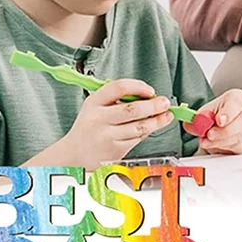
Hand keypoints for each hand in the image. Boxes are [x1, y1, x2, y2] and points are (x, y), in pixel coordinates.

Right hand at [58, 79, 174, 169]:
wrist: (74, 154)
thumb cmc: (90, 126)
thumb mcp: (96, 106)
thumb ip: (117, 98)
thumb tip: (148, 96)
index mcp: (94, 102)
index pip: (119, 88)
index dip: (138, 87)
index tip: (150, 90)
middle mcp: (99, 119)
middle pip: (132, 110)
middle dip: (153, 105)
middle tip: (165, 102)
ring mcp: (107, 136)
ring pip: (138, 127)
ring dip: (157, 121)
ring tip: (167, 116)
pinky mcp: (115, 150)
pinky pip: (137, 139)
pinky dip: (147, 132)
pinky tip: (152, 127)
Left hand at [186, 89, 241, 154]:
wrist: (222, 124)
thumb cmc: (217, 114)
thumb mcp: (206, 112)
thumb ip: (197, 118)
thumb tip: (190, 123)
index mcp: (240, 97)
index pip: (237, 102)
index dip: (228, 112)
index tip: (218, 120)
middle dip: (223, 131)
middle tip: (209, 135)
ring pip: (240, 136)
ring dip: (220, 141)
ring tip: (207, 140)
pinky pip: (238, 147)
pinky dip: (224, 147)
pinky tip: (216, 144)